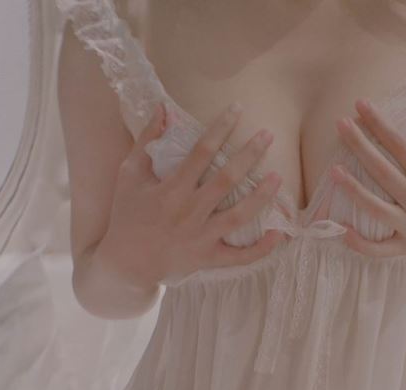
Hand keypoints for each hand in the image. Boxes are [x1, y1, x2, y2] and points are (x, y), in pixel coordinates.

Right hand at [97, 102, 289, 288]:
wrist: (125, 263)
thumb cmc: (127, 214)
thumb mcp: (129, 174)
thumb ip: (146, 141)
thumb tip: (163, 109)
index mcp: (171, 189)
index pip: (201, 151)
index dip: (220, 128)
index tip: (238, 109)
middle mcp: (189, 211)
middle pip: (226, 180)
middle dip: (249, 155)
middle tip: (268, 134)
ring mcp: (201, 237)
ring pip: (238, 216)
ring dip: (261, 197)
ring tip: (279, 177)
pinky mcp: (208, 258)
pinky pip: (240, 256)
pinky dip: (262, 248)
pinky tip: (280, 234)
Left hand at [331, 99, 405, 265]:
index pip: (400, 145)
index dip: (379, 124)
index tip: (361, 105)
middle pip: (382, 171)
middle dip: (359, 145)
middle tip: (340, 124)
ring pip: (375, 209)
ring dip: (352, 190)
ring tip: (332, 171)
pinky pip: (380, 249)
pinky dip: (359, 244)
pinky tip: (341, 230)